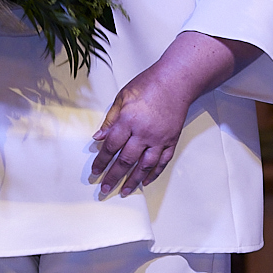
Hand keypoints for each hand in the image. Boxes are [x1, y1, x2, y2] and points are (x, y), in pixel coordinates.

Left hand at [90, 62, 194, 196]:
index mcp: (128, 120)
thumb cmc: (149, 84)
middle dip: (114, 176)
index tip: (95, 172)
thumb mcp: (122, 97)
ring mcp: (159, 138)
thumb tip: (98, 137)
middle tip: (105, 189)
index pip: (111, 146)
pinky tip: (146, 181)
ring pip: (144, 166)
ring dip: (133, 180)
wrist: (177, 81)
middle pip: (126, 160)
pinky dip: (154, 173)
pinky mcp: (171, 140)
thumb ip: (110, 119)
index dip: (101, 161)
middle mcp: (144, 133)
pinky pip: (162, 162)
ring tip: (124, 191)